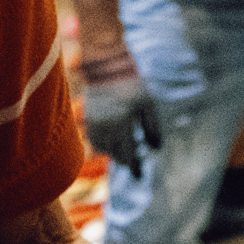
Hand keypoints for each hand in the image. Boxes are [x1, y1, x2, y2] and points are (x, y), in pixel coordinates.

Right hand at [79, 51, 160, 174]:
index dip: (135, 168)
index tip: (139, 176)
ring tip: (124, 150)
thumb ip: (152, 128)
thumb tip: (155, 148)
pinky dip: (103, 144)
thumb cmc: (132, 85)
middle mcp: (107, 126)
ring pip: (104, 150)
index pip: (129, 154)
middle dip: (126, 160)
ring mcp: (95, 123)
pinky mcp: (88, 120)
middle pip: (117, 155)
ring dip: (115, 152)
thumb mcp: (148, 104)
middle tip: (135, 162)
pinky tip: (112, 140)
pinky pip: (95, 141)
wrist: (106, 68)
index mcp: (123, 123)